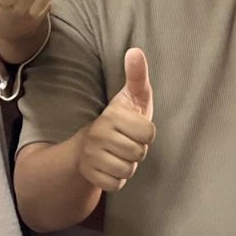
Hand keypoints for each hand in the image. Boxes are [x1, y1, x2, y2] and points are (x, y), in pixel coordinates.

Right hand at [78, 48, 154, 191]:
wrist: (85, 147)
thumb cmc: (118, 120)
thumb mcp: (130, 98)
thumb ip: (136, 75)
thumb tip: (135, 50)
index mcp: (111, 117)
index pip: (149, 133)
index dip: (146, 133)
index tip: (133, 128)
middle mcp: (98, 136)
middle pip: (139, 153)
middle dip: (137, 150)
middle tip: (125, 143)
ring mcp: (91, 158)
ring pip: (129, 170)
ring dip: (127, 165)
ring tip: (117, 155)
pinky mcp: (90, 176)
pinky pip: (117, 184)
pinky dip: (116, 179)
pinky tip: (109, 168)